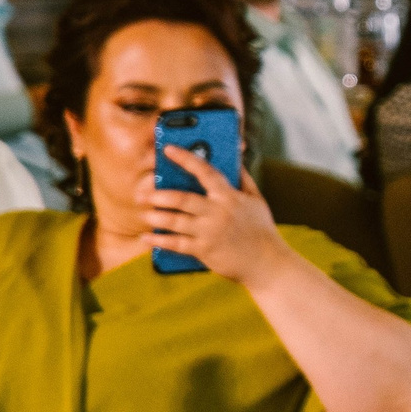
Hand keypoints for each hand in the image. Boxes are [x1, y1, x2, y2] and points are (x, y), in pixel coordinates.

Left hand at [143, 145, 292, 284]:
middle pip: (182, 199)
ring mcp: (210, 232)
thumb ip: (243, 179)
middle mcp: (218, 212)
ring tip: (143, 213)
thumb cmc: (262, 229)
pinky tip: (146, 237)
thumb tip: (235, 159)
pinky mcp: (204, 250)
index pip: (206, 171)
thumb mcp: (257, 200)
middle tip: (142, 193)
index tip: (168, 149)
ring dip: (155, 216)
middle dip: (159, 195)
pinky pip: (176, 244)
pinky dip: (159, 240)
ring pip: (175, 221)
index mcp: (230, 196)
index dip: (186, 158)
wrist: (267, 262)